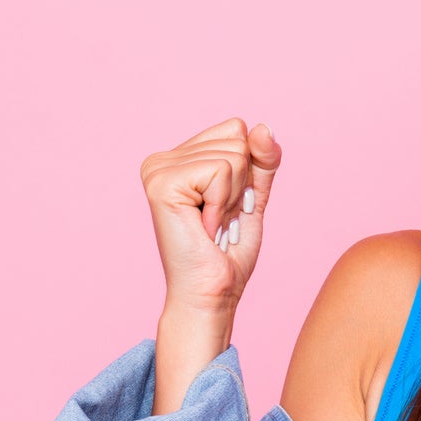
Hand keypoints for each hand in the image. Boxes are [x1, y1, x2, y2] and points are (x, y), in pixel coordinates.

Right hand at [140, 118, 282, 313]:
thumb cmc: (229, 251)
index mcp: (179, 158)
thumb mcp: (255, 195)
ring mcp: (157, 169)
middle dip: (242, 185)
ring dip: (233, 198)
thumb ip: (263, 160)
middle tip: (221, 219)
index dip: (248, 171)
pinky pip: (221, 171)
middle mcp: (162, 159)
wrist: (213, 292)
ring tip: (212, 224)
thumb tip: (263, 127)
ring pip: (233, 156)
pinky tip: (205, 226)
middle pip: (237, 138)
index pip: (236, 129)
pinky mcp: (161, 183)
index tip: (229, 206)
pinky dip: (223, 203)